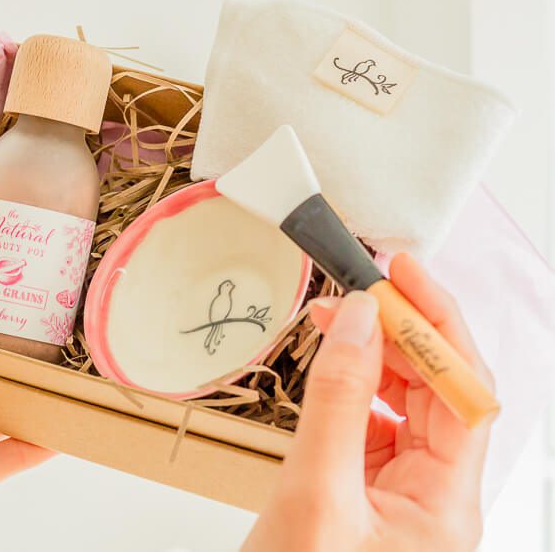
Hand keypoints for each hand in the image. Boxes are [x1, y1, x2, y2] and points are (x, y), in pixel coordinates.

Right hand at [242, 253, 494, 551]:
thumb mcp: (314, 494)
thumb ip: (339, 403)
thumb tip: (359, 322)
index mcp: (444, 506)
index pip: (463, 392)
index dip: (436, 324)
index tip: (398, 273)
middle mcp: (434, 501)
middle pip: (438, 393)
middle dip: (401, 331)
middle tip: (357, 282)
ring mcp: (402, 502)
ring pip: (404, 407)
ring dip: (374, 357)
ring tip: (334, 318)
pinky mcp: (367, 501)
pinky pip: (372, 430)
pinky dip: (352, 391)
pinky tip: (328, 371)